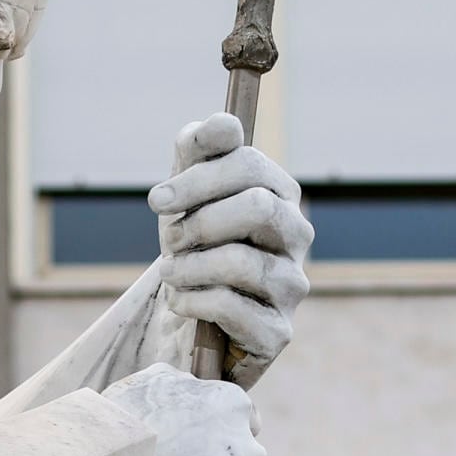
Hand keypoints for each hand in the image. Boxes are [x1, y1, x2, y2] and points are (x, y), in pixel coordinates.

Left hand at [149, 113, 311, 387]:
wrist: (195, 313)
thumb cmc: (196, 242)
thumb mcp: (188, 192)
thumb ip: (200, 149)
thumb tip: (224, 124)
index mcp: (280, 193)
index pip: (249, 166)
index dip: (198, 179)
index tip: (157, 199)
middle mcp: (298, 236)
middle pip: (258, 207)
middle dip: (200, 222)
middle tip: (171, 240)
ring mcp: (293, 285)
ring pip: (243, 262)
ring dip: (189, 267)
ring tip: (170, 274)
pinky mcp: (278, 331)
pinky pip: (232, 308)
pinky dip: (193, 302)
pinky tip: (181, 302)